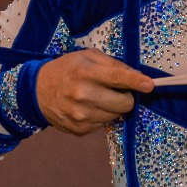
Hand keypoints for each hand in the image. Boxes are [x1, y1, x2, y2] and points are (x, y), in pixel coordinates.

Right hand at [36, 49, 155, 134]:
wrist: (36, 92)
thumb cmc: (66, 69)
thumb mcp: (86, 56)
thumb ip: (112, 64)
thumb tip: (135, 75)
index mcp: (85, 73)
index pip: (116, 77)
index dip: (135, 82)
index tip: (150, 85)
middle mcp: (83, 95)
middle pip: (123, 103)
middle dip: (125, 97)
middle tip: (114, 90)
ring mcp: (81, 115)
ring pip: (116, 115)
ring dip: (112, 107)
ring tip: (96, 98)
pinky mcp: (79, 130)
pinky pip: (103, 125)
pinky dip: (101, 116)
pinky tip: (88, 108)